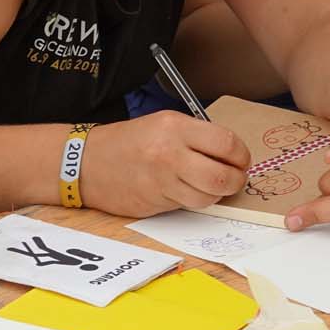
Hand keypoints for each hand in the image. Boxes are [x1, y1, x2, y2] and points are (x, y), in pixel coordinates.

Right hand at [81, 113, 247, 216]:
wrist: (87, 162)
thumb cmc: (130, 141)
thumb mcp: (164, 123)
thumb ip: (197, 136)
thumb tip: (232, 154)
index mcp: (175, 128)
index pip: (226, 144)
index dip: (241, 155)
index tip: (241, 159)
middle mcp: (170, 154)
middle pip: (222, 177)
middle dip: (236, 181)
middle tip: (235, 178)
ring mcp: (162, 182)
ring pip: (208, 198)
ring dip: (216, 195)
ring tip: (210, 185)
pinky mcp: (155, 203)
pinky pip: (188, 206)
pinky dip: (194, 200)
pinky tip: (187, 190)